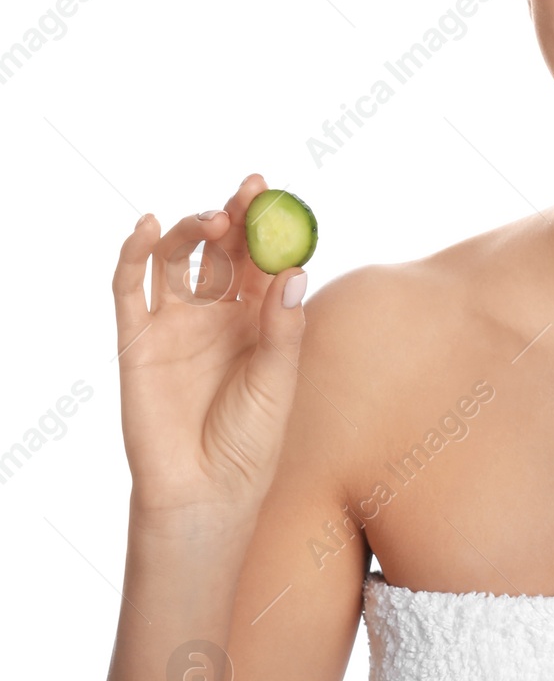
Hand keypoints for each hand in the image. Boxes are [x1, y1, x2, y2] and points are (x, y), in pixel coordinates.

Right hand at [113, 173, 309, 534]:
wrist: (204, 489)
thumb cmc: (251, 438)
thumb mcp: (277, 379)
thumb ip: (282, 326)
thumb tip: (295, 269)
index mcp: (259, 318)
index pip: (263, 259)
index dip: (265, 225)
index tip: (273, 192)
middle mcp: (217, 313)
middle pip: (222, 250)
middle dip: (234, 217)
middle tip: (248, 191)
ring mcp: (176, 323)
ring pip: (178, 259)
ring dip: (191, 229)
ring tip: (212, 218)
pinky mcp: (137, 339)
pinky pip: (129, 289)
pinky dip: (133, 255)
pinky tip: (145, 227)